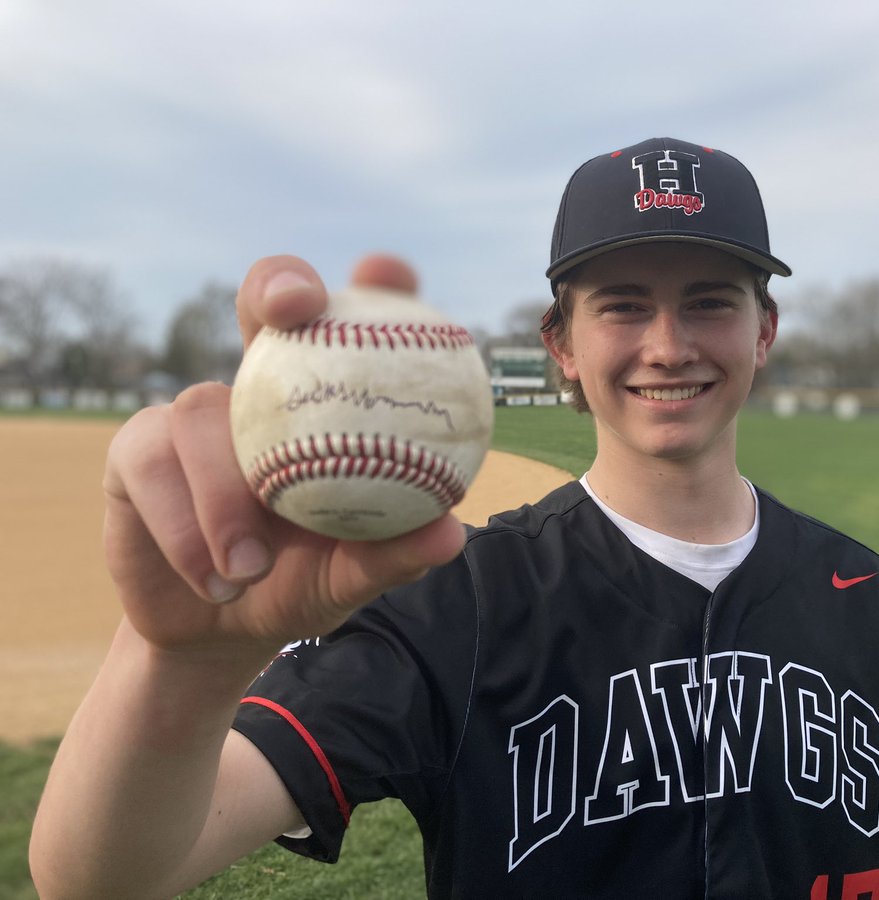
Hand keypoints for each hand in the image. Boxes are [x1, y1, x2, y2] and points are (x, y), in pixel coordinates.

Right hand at [102, 254, 466, 660]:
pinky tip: (216, 579)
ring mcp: (194, 413)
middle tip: (297, 305)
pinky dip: (187, 529)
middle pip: (264, 301)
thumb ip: (395, 552)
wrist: (220, 631)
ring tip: (252, 569)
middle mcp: (262, 390)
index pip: (356, 324)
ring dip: (227, 494)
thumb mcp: (353, 575)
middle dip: (278, 283)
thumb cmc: (301, 583)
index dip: (376, 286)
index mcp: (329, 402)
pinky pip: (153, 464)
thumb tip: (452, 531)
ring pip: (202, 410)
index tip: (388, 273)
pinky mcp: (136, 448)